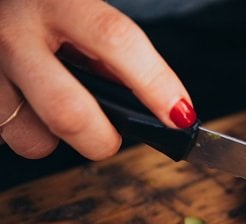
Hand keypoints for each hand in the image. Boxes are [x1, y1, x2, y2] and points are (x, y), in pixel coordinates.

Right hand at [0, 0, 195, 159]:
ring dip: (57, 137)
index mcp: (60, 2)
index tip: (181, 114)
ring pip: (33, 137)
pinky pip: (9, 136)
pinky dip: (29, 130)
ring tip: (59, 108)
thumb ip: (110, 51)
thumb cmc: (44, 10)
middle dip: (102, 140)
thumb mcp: (79, 12)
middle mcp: (14, 32)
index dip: (155, 83)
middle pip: (69, 112)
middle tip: (112, 138)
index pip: (116, 41)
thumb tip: (157, 103)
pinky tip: (30, 104)